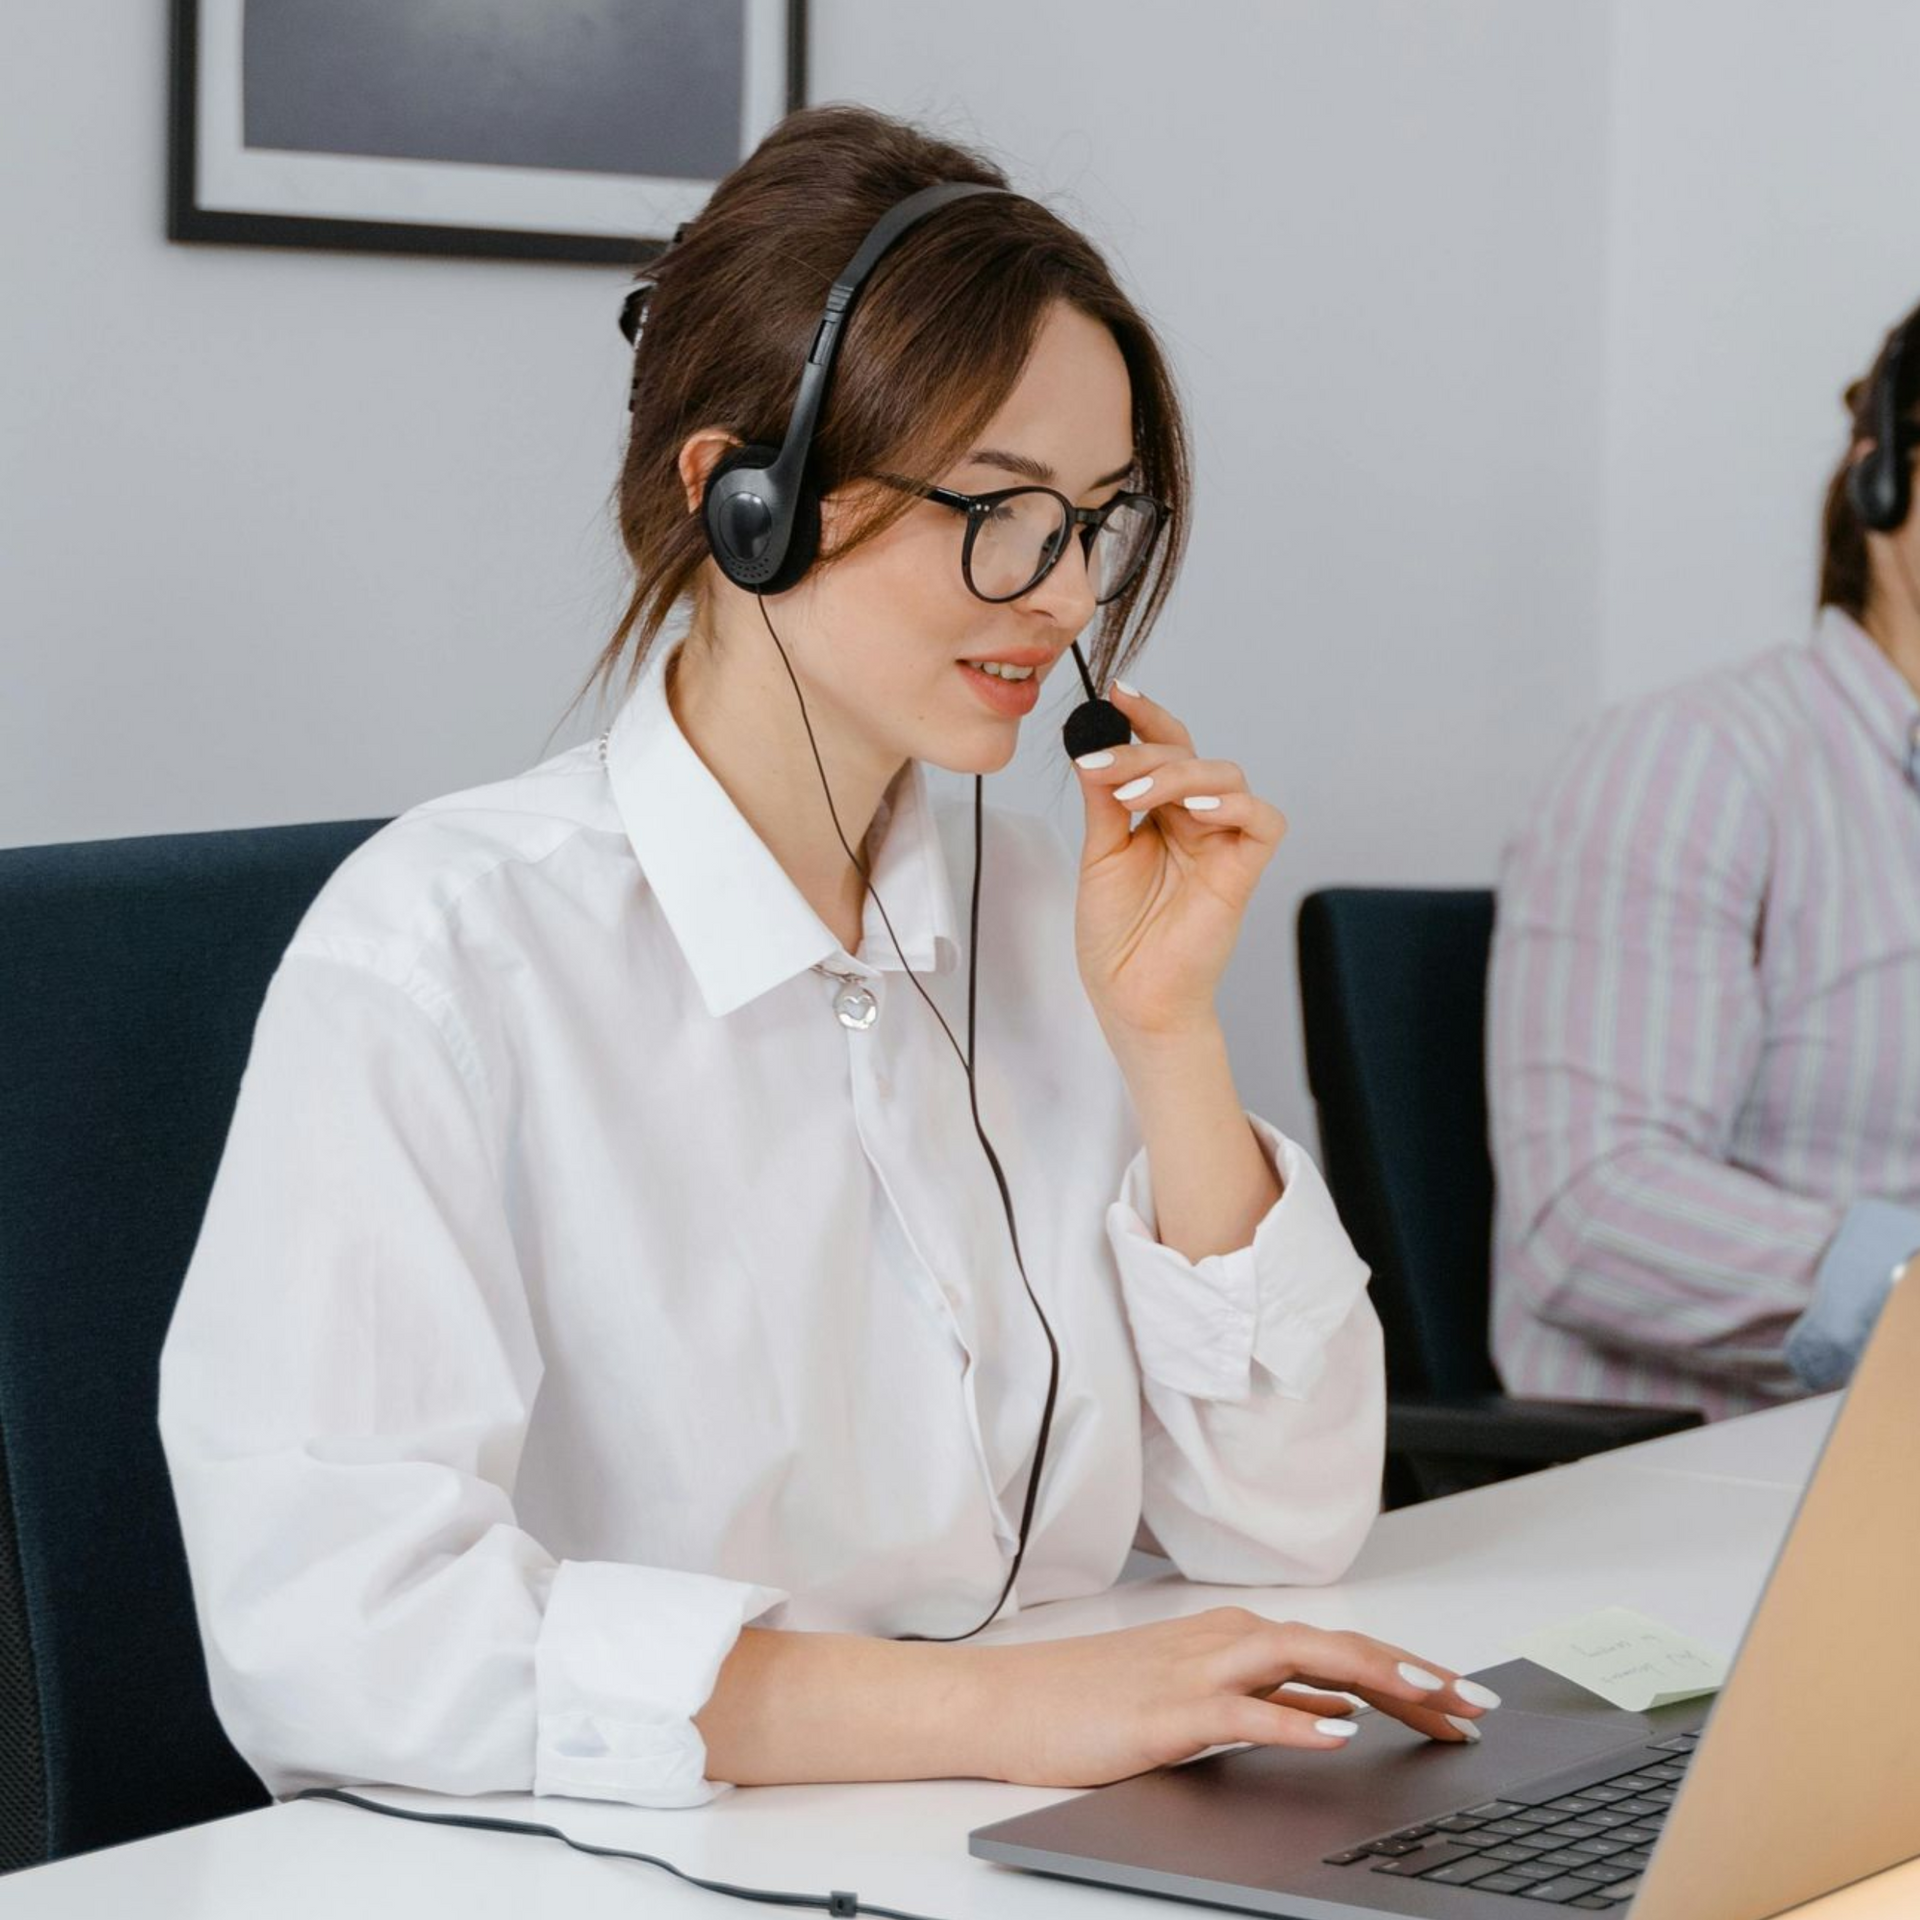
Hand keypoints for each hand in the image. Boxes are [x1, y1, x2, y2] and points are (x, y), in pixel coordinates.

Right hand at [978, 1606, 1497, 1788]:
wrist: (1008, 1701)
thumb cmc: (1093, 1701)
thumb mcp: (1196, 1697)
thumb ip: (1268, 1700)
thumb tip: (1339, 1713)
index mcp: (1235, 1636)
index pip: (1341, 1648)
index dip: (1408, 1671)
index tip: (1462, 1700)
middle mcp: (1225, 1640)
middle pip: (1338, 1648)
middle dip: (1414, 1676)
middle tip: (1475, 1708)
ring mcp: (1196, 1670)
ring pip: (1302, 1660)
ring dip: (1372, 1678)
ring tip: (1428, 1701)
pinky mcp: (1167, 1710)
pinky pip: (1243, 1711)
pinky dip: (1294, 1721)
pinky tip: (1335, 1737)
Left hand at [1072, 683, 1286, 1040]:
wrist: (1130, 997)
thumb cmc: (1116, 938)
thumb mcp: (1099, 856)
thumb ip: (1104, 802)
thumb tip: (1093, 746)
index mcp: (1159, 814)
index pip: (1162, 749)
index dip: (1145, 717)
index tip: (1116, 692)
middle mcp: (1194, 821)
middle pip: (1190, 755)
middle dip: (1146, 751)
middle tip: (1104, 767)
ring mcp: (1221, 843)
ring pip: (1226, 775)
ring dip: (1178, 774)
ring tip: (1135, 798)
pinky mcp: (1243, 870)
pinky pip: (1263, 820)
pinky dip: (1233, 804)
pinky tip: (1193, 809)